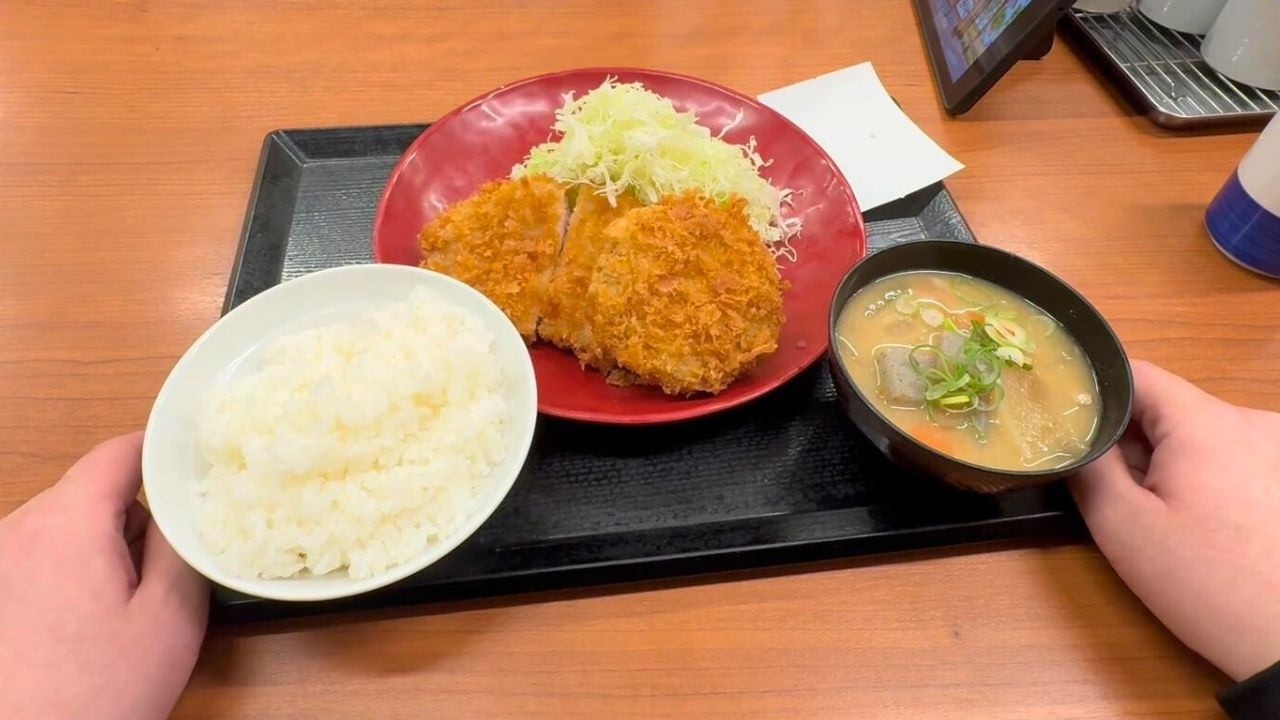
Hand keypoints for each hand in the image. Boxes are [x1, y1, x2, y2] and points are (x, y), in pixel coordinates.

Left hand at [0, 433, 208, 719]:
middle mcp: (18, 530)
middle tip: (162, 574)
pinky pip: (39, 555)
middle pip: (92, 491)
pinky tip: (83, 625)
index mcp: (67, 524)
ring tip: (119, 611)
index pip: (119, 451)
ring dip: (101, 549)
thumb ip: (182, 544)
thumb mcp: (170, 617)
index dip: (166, 452)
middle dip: (134, 519)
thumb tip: (187, 504)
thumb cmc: (95, 694)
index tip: (201, 469)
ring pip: (67, 525)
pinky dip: (70, 572)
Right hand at [1070, 360, 1279, 681]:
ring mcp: (1276, 448)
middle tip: (1111, 490)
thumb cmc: (1207, 584)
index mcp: (1206, 423)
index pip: (1136, 373)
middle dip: (1131, 441)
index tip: (1068, 428)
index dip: (1092, 393)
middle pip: (1167, 406)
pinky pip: (1228, 456)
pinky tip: (1199, 523)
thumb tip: (1072, 433)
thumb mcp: (1124, 527)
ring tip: (1159, 515)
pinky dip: (1201, 477)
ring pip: (1197, 433)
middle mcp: (1251, 421)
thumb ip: (1089, 466)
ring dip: (1167, 461)